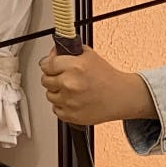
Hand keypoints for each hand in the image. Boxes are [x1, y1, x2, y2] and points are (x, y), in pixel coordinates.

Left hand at [40, 46, 155, 125]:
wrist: (121, 97)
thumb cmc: (107, 78)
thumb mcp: (89, 56)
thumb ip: (69, 51)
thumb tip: (53, 52)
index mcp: (74, 67)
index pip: (45, 64)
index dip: (49, 64)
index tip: (52, 66)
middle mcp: (70, 84)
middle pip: (45, 80)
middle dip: (53, 77)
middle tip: (65, 78)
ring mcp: (69, 101)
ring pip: (49, 95)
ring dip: (58, 92)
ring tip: (72, 90)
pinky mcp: (70, 115)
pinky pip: (56, 108)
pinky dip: (63, 105)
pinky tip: (74, 100)